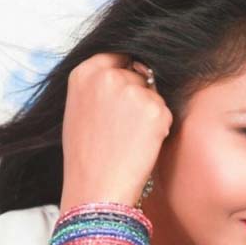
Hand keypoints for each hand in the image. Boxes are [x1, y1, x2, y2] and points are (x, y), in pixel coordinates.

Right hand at [59, 53, 172, 212]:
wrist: (96, 188)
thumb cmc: (86, 157)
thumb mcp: (79, 110)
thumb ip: (99, 87)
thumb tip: (127, 72)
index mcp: (84, 73)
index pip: (117, 55)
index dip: (127, 72)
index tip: (131, 87)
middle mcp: (108, 76)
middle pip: (139, 76)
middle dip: (139, 96)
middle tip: (125, 129)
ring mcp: (132, 91)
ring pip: (154, 95)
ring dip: (150, 113)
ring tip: (130, 139)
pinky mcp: (155, 110)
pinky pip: (166, 113)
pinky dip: (160, 128)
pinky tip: (142, 145)